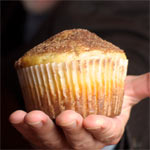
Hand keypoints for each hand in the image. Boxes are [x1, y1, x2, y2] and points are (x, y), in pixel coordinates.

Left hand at [9, 73, 149, 149]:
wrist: (88, 106)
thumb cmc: (107, 100)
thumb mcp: (124, 93)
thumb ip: (140, 87)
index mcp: (105, 129)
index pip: (105, 132)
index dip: (99, 128)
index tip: (92, 121)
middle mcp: (83, 139)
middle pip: (77, 140)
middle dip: (71, 131)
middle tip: (66, 117)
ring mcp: (62, 140)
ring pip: (52, 140)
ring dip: (41, 129)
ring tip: (32, 116)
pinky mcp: (46, 135)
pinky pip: (33, 134)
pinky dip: (25, 126)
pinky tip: (18, 116)